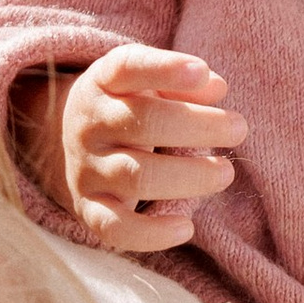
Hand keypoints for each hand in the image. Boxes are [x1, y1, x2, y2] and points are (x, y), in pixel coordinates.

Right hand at [57, 46, 245, 254]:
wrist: (65, 141)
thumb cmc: (128, 106)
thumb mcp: (148, 83)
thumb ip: (183, 81)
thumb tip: (215, 88)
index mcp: (104, 83)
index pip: (127, 68)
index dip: (163, 69)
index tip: (200, 71)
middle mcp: (90, 124)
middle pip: (142, 123)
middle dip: (197, 126)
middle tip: (238, 128)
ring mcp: (87, 168)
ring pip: (135, 176)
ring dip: (187, 177)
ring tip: (225, 173)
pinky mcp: (89, 208)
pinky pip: (114, 228)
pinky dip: (151, 234)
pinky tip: (187, 227)